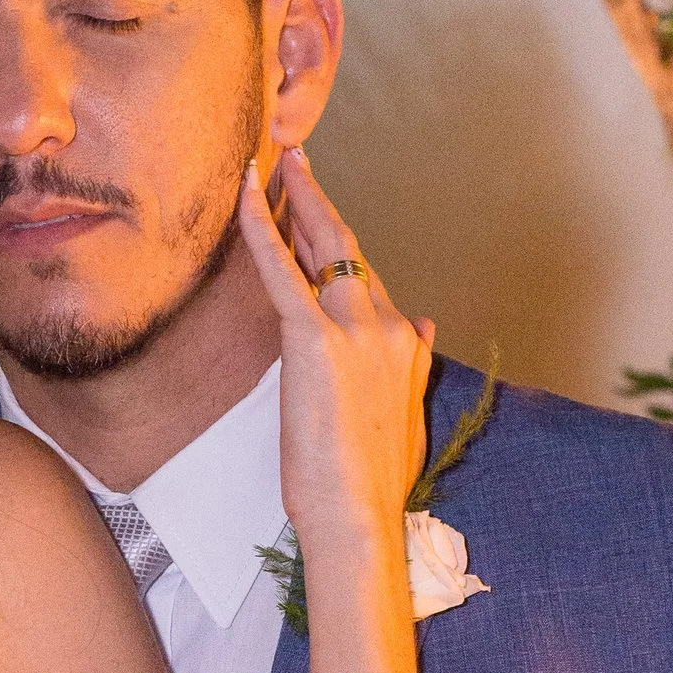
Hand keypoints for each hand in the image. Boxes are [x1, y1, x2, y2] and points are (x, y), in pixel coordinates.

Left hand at [236, 146, 433, 552]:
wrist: (359, 514)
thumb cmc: (375, 481)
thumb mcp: (408, 415)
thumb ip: (414, 362)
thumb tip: (425, 322)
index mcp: (405, 343)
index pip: (370, 280)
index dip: (341, 244)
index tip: (325, 215)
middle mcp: (387, 324)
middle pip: (349, 249)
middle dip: (321, 200)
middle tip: (296, 159)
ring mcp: (354, 329)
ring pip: (323, 246)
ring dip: (299, 197)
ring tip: (276, 162)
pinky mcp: (314, 339)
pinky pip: (282, 269)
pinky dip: (262, 227)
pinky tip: (246, 195)